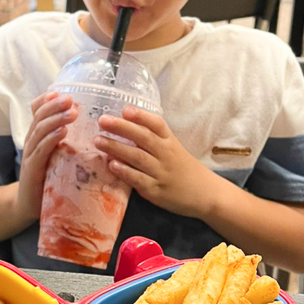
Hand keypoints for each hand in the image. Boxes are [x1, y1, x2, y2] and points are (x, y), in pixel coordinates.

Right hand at [16, 92, 76, 221]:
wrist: (28, 205)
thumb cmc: (48, 179)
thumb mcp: (57, 156)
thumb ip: (67, 142)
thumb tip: (92, 130)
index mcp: (38, 136)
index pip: (37, 111)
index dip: (47, 100)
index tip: (64, 92)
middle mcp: (32, 141)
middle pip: (39, 116)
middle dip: (55, 105)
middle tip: (71, 99)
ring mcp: (31, 154)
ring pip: (40, 130)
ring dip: (56, 119)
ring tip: (72, 112)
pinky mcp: (32, 169)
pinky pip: (41, 150)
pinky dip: (51, 139)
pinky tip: (62, 132)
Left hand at [95, 105, 210, 216]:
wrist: (205, 194)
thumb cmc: (184, 169)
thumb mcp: (173, 149)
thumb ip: (153, 140)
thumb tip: (122, 127)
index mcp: (170, 141)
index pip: (157, 124)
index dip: (141, 116)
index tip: (125, 109)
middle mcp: (166, 154)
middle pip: (143, 137)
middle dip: (122, 128)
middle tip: (102, 121)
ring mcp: (161, 173)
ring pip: (137, 157)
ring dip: (116, 147)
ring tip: (98, 140)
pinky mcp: (156, 191)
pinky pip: (138, 179)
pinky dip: (124, 171)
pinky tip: (111, 165)